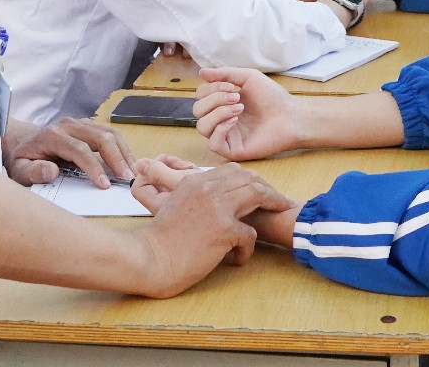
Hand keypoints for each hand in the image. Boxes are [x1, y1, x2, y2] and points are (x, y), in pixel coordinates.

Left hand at [5, 117, 136, 187]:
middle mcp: (68, 125)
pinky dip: (121, 148)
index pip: (79, 150)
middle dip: (116, 158)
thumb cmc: (23, 160)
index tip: (104, 185)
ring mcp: (80, 123)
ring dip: (123, 152)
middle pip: (101, 136)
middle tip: (127, 179)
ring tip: (131, 172)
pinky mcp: (88, 125)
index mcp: (52, 136)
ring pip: (110, 132)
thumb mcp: (20, 170)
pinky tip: (127, 163)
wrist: (23, 142)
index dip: (94, 167)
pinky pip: (110, 133)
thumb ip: (33, 172)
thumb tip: (52, 172)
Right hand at [133, 158, 300, 253]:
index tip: (262, 191)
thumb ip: (196, 196)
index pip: (233, 171)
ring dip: (271, 206)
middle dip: (268, 189)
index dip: (251, 180)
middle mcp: (208, 187)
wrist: (149, 258)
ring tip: (277, 218)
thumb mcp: (175, 204)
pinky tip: (238, 258)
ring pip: (257, 195)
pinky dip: (247, 249)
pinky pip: (250, 234)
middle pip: (249, 178)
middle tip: (279, 202)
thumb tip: (218, 200)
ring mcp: (217, 207)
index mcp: (196, 180)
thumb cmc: (161, 239)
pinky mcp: (224, 229)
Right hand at [194, 67, 300, 160]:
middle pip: (197, 110)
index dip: (210, 89)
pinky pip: (213, 143)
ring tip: (239, 108)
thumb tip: (200, 72)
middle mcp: (221, 119)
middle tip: (236, 97)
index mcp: (222, 103)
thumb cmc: (272, 97)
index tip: (230, 86)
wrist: (290, 116)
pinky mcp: (232, 150)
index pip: (200, 96)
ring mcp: (226, 135)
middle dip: (214, 100)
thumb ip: (224, 74)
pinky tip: (235, 120)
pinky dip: (220, 129)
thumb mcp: (248, 78)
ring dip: (217, 113)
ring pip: (202, 127)